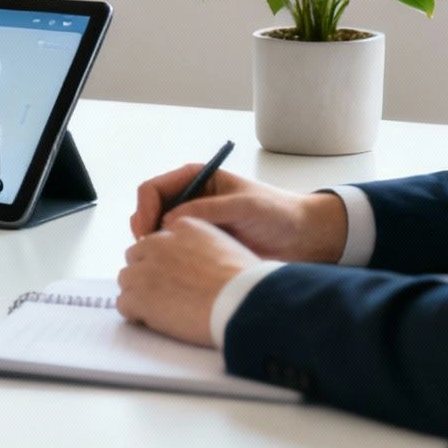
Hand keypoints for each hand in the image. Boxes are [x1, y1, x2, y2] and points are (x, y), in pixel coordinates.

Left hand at [116, 217, 261, 347]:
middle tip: (167, 295)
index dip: (165, 260)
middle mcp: (159, 242)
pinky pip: (124, 304)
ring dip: (140, 294)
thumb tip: (194, 263)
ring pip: (127, 279)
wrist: (243, 304)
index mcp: (183, 226)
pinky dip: (136, 315)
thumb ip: (203, 246)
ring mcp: (144, 269)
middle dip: (148, 274)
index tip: (176, 275)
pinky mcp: (138, 296)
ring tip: (164, 310)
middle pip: (137, 256)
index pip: (158, 239)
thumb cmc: (245, 283)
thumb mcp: (226, 247)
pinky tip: (157, 321)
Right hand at [131, 164, 346, 262]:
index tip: (148, 232)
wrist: (303, 237)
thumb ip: (207, 209)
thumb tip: (170, 221)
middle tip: (148, 251)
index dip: (145, 209)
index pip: (153, 189)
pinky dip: (167, 257)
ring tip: (161, 261)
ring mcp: (194, 222)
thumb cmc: (278, 213)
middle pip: (148, 210)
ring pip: (157, 232)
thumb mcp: (243, 206)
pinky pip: (173, 249)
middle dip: (144, 229)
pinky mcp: (201, 243)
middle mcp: (190, 198)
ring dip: (153, 245)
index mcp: (196, 179)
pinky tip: (175, 269)